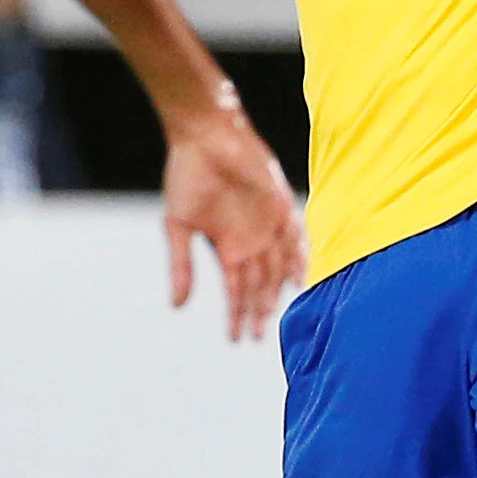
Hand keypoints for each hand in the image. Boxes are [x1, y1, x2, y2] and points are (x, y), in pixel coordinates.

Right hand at [160, 92, 305, 340]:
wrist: (204, 136)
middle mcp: (252, 240)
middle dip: (259, 312)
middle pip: (260, 286)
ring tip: (273, 315)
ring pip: (278, 268)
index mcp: (228, 247)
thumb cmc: (188, 175)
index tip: (235, 341)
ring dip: (276, 292)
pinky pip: (296, 236)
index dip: (236, 315)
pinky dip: (298, 257)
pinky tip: (298, 278)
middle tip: (258, 338)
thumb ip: (182, 265)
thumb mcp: (179, 226)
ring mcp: (268, 223)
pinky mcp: (281, 204)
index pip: (237, 290)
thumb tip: (177, 307)